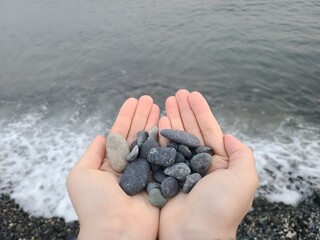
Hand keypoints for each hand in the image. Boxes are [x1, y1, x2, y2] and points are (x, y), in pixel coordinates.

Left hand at [67, 96, 159, 239]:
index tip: (133, 100)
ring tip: (160, 105)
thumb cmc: (95, 204)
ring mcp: (145, 171)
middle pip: (137, 134)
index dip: (126, 116)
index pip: (120, 133)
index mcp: (110, 163)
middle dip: (142, 115)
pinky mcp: (160, 179)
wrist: (117, 231)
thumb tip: (101, 136)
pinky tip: (169, 123)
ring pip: (151, 141)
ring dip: (155, 122)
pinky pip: (163, 156)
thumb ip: (91, 153)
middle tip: (149, 98)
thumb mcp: (81, 175)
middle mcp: (128, 165)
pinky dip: (166, 139)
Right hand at [158, 90, 258, 239]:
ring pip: (176, 138)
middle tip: (176, 93)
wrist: (194, 234)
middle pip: (191, 130)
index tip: (192, 95)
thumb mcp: (244, 179)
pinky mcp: (165, 176)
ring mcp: (182, 170)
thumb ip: (241, 154)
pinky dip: (161, 135)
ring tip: (165, 101)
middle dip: (185, 111)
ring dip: (172, 118)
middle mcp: (200, 164)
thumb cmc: (221, 207)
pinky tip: (159, 121)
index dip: (201, 111)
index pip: (209, 130)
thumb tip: (230, 136)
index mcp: (219, 163)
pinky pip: (163, 152)